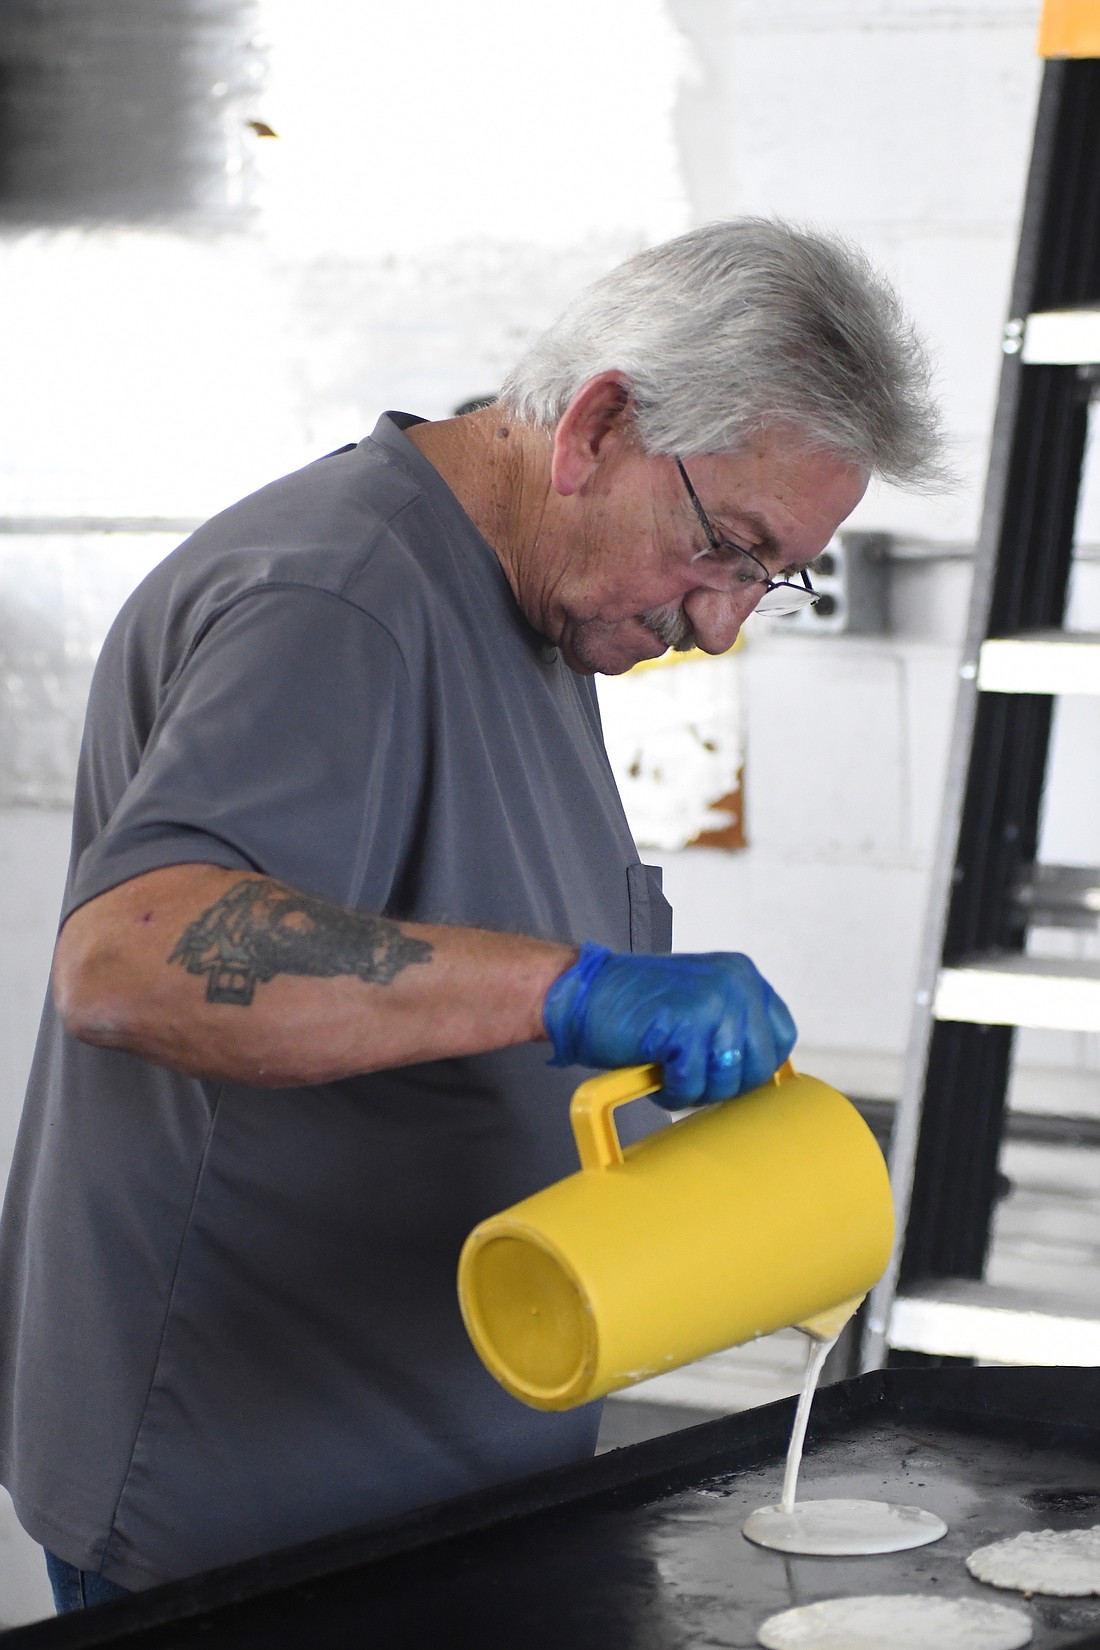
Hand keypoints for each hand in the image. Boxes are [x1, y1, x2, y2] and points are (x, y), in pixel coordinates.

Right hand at [543, 944, 795, 1108]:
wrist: (582, 995)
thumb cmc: (636, 1007)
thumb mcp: (700, 1001)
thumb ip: (734, 1023)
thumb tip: (766, 1070)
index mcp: (743, 974)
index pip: (781, 1036)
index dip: (755, 1065)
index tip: (727, 1073)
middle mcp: (735, 983)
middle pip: (760, 1064)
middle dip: (725, 1084)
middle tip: (691, 1078)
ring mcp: (712, 1002)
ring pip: (728, 1079)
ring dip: (696, 1090)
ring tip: (670, 1075)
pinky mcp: (685, 1025)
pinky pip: (693, 1084)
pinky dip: (672, 1091)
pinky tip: (656, 1076)